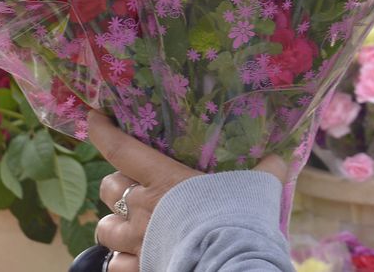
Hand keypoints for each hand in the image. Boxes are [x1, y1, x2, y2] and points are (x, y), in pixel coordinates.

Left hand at [87, 111, 285, 270]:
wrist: (230, 261)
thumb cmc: (240, 218)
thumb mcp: (257, 187)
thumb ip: (266, 171)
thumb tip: (281, 158)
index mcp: (164, 179)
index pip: (120, 148)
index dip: (101, 130)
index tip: (93, 117)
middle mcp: (143, 208)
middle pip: (108, 189)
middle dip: (114, 186)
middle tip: (130, 186)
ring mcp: (137, 242)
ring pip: (105, 230)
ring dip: (113, 225)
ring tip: (126, 227)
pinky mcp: (140, 269)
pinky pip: (116, 266)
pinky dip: (121, 263)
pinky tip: (133, 260)